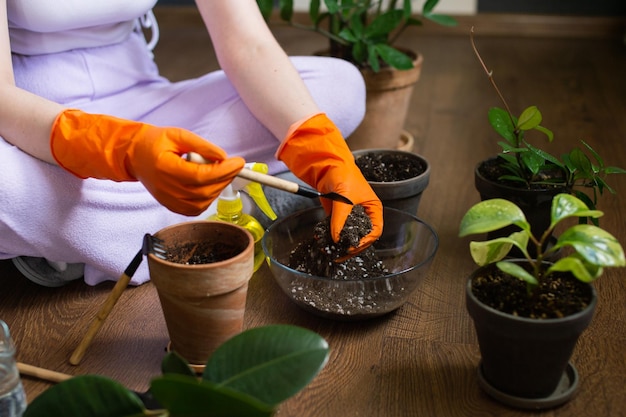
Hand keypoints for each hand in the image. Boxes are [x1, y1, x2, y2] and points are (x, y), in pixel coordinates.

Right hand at [50, 109, 244, 214]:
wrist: (134, 156)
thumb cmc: (154, 142)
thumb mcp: (178, 135)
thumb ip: (202, 145)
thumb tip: (223, 156)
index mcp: (165, 168)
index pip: (201, 176)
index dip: (223, 170)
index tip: (238, 162)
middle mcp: (166, 188)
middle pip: (205, 190)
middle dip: (225, 177)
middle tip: (233, 164)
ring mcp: (168, 201)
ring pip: (204, 201)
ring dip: (218, 186)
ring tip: (217, 170)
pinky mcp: (172, 207)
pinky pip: (198, 208)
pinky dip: (209, 196)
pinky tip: (208, 183)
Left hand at [277, 113, 382, 254]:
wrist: (327, 166)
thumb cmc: (344, 176)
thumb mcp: (344, 198)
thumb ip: (340, 219)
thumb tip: (336, 238)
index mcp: (373, 209)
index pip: (375, 231)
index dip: (365, 241)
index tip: (353, 247)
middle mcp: (364, 215)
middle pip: (361, 237)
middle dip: (351, 247)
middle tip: (340, 255)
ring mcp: (350, 217)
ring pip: (348, 237)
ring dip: (340, 245)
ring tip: (331, 253)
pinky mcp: (337, 217)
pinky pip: (336, 231)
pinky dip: (330, 238)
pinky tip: (323, 243)